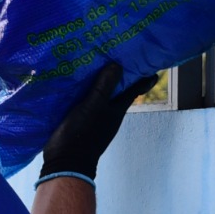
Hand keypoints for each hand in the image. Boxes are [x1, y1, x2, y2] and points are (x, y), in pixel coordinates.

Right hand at [40, 64, 157, 180]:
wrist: (65, 161)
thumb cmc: (83, 134)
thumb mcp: (94, 107)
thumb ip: (104, 87)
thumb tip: (118, 64)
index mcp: (117, 108)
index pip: (135, 88)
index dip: (143, 75)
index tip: (149, 60)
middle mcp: (110, 111)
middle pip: (119, 88)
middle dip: (121, 72)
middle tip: (118, 52)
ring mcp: (96, 115)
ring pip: (103, 92)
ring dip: (102, 78)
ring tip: (96, 59)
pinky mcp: (82, 118)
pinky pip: (87, 98)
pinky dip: (87, 88)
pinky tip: (78, 79)